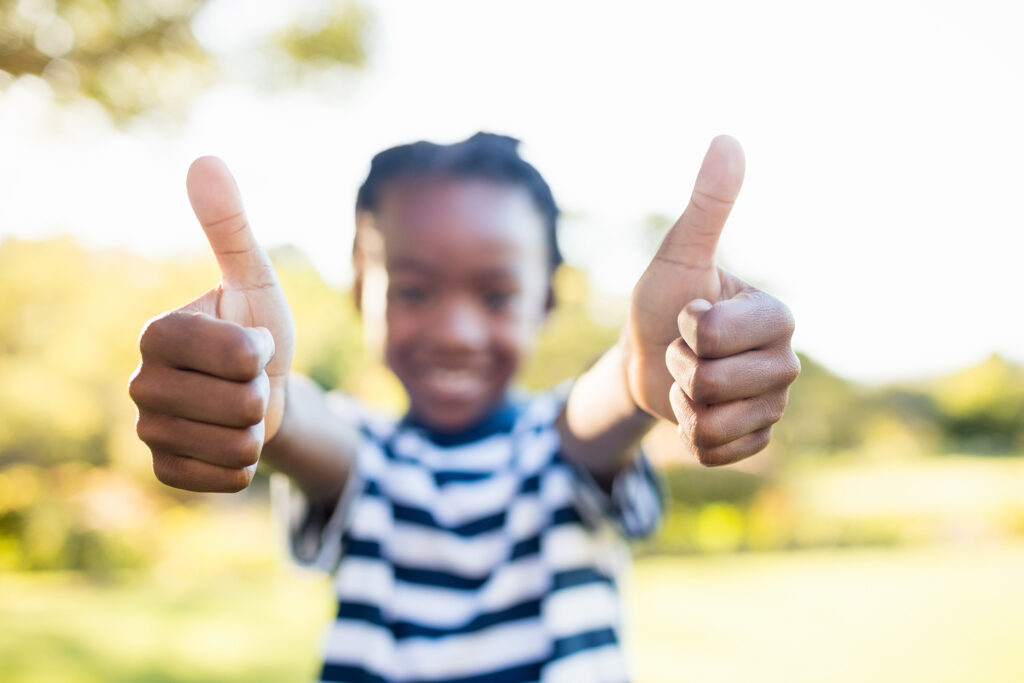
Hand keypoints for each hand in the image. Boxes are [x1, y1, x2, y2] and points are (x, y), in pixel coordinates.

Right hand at [128, 157, 295, 490]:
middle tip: (248, 381)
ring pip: (237, 445)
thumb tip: (204, 159)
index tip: (251, 341)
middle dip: (263, 393)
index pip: (238, 355)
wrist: (263, 393)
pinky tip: (230, 442)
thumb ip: (230, 227)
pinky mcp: (166, 471)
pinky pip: (225, 479)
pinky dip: (245, 465)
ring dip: (257, 429)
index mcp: (156, 333)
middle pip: (240, 404)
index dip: (262, 351)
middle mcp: (140, 383)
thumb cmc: (259, 330)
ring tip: (242, 410)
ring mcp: (148, 431)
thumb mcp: (255, 279)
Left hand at [622, 136, 799, 465]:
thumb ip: (708, 205)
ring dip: (682, 403)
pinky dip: (691, 437)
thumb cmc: (661, 301)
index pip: (716, 337)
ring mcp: (772, 407)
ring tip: (687, 380)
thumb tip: (728, 138)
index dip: (685, 330)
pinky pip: (718, 452)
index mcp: (776, 318)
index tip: (687, 315)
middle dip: (678, 368)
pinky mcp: (754, 441)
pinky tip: (694, 413)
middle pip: (715, 385)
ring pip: (716, 423)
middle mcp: (785, 363)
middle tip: (683, 350)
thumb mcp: (679, 252)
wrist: (642, 356)